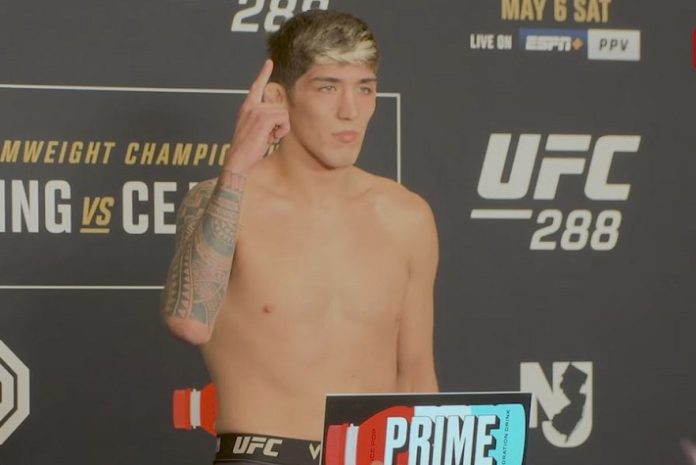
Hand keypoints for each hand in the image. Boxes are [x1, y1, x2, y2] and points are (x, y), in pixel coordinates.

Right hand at [224, 59, 289, 174]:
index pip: (256, 87)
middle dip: (280, 123)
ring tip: (269, 138)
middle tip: (269, 136)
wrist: (238, 160)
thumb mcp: (256, 130)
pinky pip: (284, 119)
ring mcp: (256, 111)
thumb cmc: (247, 149)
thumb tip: (280, 116)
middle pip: (279, 106)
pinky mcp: (263, 118)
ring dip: (282, 128)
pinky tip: (272, 138)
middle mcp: (251, 106)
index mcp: (247, 107)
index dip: (263, 74)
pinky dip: (283, 130)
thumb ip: (265, 120)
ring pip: (283, 113)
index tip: (269, 62)